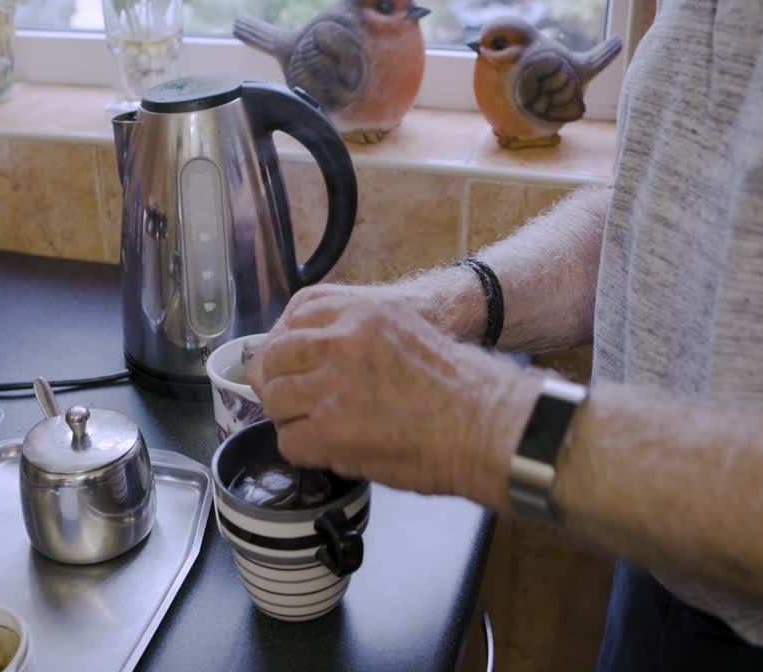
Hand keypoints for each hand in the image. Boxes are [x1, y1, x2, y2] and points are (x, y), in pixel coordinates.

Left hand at [250, 292, 539, 508]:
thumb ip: (359, 334)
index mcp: (362, 311)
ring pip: (276, 399)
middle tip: (296, 404)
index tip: (292, 365)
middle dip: (279, 383)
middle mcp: (343, 340)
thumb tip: (316, 357)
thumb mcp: (406, 330)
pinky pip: (290, 441)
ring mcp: (334, 384)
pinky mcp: (333, 429)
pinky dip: (305, 451)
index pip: (295, 316)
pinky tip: (330, 451)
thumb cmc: (460, 387)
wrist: (488, 424)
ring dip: (291, 419)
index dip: (287, 347)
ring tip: (319, 430)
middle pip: (275, 357)